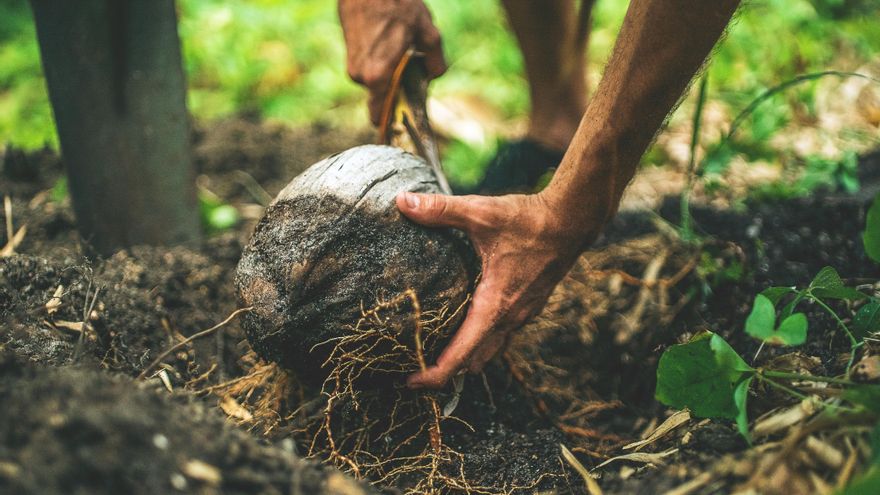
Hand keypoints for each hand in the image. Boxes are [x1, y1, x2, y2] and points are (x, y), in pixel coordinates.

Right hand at [338, 0, 446, 124]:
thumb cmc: (397, 6)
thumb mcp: (428, 32)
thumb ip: (435, 61)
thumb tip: (433, 75)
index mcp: (379, 77)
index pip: (379, 116)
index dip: (391, 121)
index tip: (402, 122)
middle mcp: (361, 77)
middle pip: (381, 98)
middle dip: (396, 90)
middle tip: (411, 73)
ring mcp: (352, 66)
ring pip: (375, 82)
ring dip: (387, 75)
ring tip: (399, 51)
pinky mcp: (349, 56)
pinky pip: (368, 70)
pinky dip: (379, 64)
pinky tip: (388, 44)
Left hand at [396, 190, 601, 388]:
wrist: (572, 221)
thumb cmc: (528, 221)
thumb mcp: (480, 213)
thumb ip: (440, 210)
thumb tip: (402, 202)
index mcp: (495, 305)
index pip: (461, 354)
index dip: (435, 374)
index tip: (409, 382)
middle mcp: (510, 317)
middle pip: (473, 360)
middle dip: (446, 371)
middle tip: (413, 370)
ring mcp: (522, 314)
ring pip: (490, 349)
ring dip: (466, 358)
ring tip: (436, 356)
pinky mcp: (528, 306)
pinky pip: (502, 335)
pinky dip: (482, 341)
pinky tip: (468, 327)